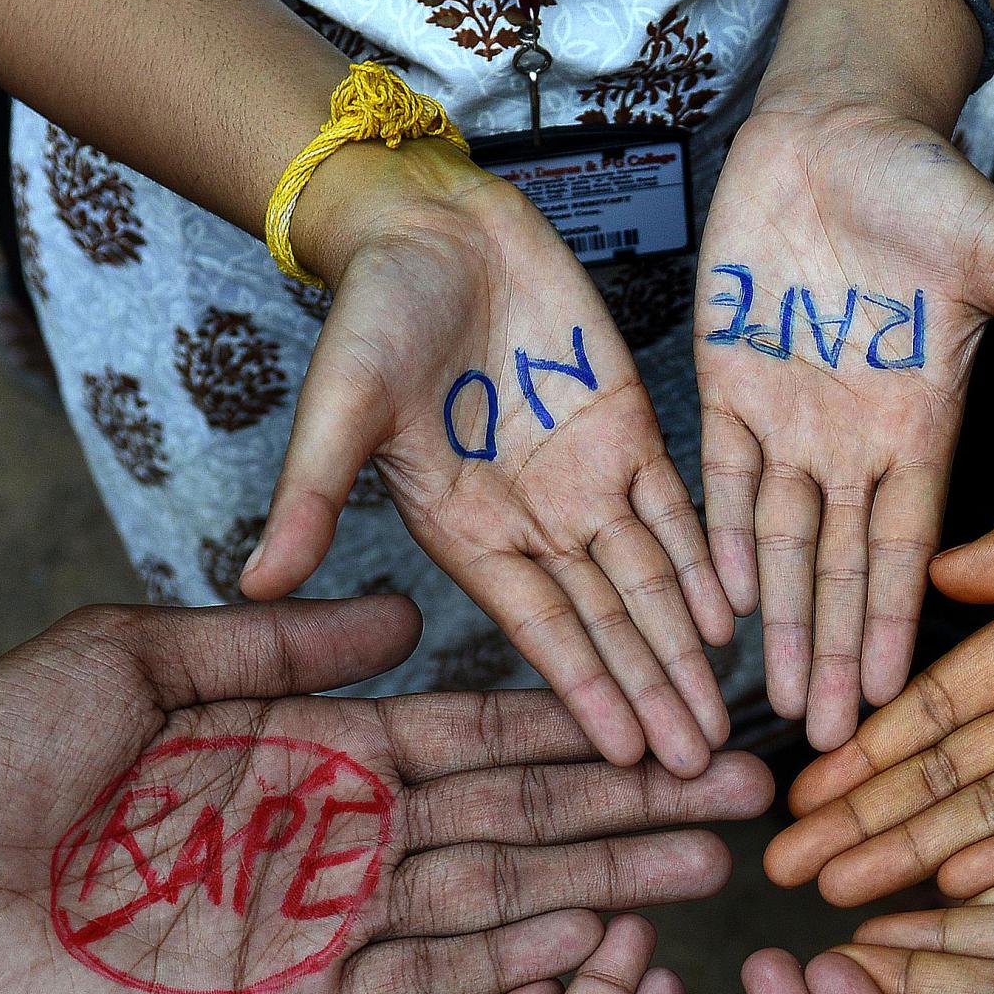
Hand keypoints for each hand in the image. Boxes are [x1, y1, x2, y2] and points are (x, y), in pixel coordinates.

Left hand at [0, 597, 768, 993]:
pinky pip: (414, 980)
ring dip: (601, 882)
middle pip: (516, 816)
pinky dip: (504, 960)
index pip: (475, 733)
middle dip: (630, 807)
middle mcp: (337, 834)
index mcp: (309, 746)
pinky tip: (591, 938)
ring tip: (710, 869)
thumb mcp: (134, 658)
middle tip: (747, 796)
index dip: (574, 725)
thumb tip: (406, 617)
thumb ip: (277, 648)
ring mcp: (319, 921)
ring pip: (491, 896)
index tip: (671, 711)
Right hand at [248, 144, 734, 776]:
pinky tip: (737, 619)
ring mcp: (586, 480)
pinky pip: (679, 508)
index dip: (587, 691)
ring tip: (727, 719)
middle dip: (654, 694)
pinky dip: (708, 561)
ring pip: (653, 581)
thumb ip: (312, 498)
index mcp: (468, 534)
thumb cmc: (372, 314)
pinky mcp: (628, 428)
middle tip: (704, 769)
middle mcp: (534, 524)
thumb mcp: (338, 406)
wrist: (427, 224)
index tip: (629, 757)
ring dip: (687, 648)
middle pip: (609, 624)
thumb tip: (256, 583)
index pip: (541, 631)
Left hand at [695, 101, 993, 751]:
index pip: (908, 548)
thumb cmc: (927, 182)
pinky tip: (721, 611)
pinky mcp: (726, 388)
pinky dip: (721, 544)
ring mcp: (789, 420)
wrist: (836, 124)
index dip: (896, 625)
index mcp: (921, 422)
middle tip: (834, 742)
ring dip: (780, 623)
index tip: (896, 699)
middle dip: (838, 654)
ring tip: (777, 704)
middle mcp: (853, 440)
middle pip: (844, 570)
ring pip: (782, 545)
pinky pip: (723, 485)